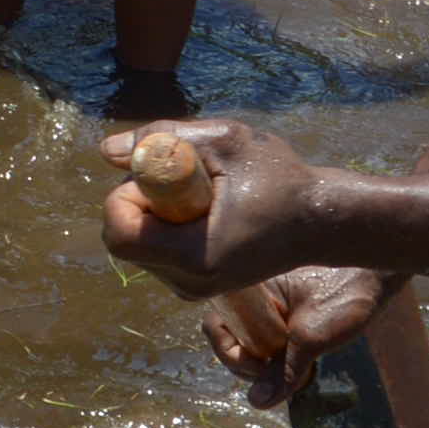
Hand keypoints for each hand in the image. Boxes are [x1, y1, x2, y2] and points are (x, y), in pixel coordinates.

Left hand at [96, 118, 333, 298]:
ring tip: (205, 196)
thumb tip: (107, 151)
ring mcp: (193, 289)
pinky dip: (168, 226)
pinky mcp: (199, 285)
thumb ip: (162, 138)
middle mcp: (188, 282)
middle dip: (141, 201)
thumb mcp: (224, 141)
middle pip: (125, 238)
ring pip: (139, 246)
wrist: (322, 221)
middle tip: (187, 181)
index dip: (124, 197)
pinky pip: (158, 252)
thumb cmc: (281, 179)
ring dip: (156, 212)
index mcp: (193, 255)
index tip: (159, 176)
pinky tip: (207, 212)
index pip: (118, 234)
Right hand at [200, 267, 401, 408]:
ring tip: (299, 372)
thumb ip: (283, 371)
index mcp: (250, 289)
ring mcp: (271, 309)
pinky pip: (272, 345)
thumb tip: (256, 403)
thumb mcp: (311, 338)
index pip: (216, 326)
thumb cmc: (345, 295)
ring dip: (268, 366)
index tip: (259, 367)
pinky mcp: (288, 320)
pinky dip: (282, 361)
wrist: (381, 278)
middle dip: (250, 364)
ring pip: (252, 346)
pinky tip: (305, 367)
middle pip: (231, 340)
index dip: (229, 353)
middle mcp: (255, 298)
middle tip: (279, 373)